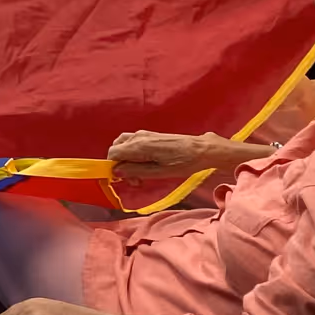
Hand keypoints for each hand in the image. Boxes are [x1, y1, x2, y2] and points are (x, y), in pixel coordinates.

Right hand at [107, 130, 224, 179]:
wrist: (201, 150)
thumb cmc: (182, 163)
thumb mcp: (159, 172)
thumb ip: (136, 171)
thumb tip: (116, 171)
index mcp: (139, 145)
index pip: (113, 153)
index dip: (114, 167)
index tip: (127, 180)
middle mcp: (138, 136)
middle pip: (116, 148)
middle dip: (120, 164)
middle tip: (135, 179)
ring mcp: (143, 134)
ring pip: (123, 144)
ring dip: (125, 158)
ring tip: (139, 172)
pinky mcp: (150, 135)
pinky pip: (132, 142)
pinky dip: (132, 153)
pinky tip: (145, 163)